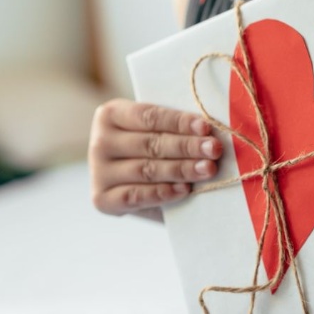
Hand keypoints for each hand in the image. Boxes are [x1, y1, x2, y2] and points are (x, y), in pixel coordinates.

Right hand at [88, 99, 221, 219]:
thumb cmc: (156, 151)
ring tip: (208, 169)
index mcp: (111, 114)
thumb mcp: (161, 132)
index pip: (150, 116)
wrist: (141, 189)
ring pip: (146, 169)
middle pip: (151, 143)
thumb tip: (209, 132)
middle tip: (214, 150)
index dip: (179, 122)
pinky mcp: (102, 199)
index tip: (206, 128)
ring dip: (181, 169)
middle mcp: (100, 141)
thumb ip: (176, 130)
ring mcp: (99, 172)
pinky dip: (162, 193)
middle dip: (187, 146)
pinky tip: (184, 190)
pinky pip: (135, 196)